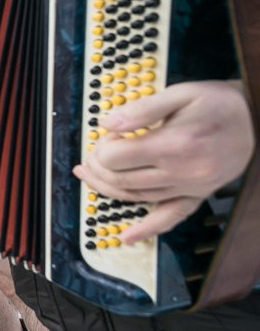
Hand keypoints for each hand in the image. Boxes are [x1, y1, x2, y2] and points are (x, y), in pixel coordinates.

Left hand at [74, 81, 253, 242]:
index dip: (103, 146)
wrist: (257, 121)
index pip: (116, 157)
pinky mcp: (198, 196)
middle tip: (92, 154)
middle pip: (120, 179)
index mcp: (174, 144)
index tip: (108, 135)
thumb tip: (106, 123)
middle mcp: (181, 172)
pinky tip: (126, 237)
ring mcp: (190, 188)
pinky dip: (146, 229)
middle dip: (98, 167)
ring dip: (107, 189)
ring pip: (136, 197)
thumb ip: (142, 109)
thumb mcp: (181, 93)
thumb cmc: (217, 103)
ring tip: (88, 175)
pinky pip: (170, 217)